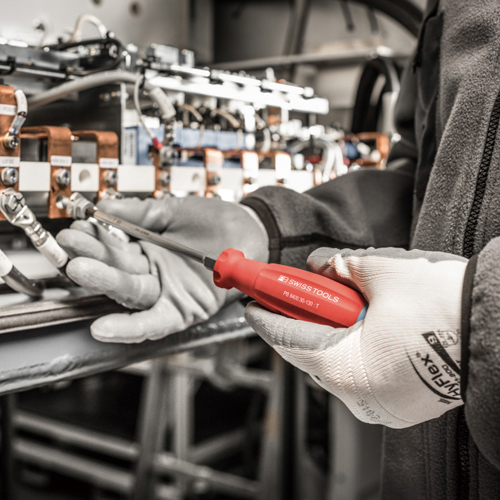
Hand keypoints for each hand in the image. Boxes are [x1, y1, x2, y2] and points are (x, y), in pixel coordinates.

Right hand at [56, 196, 267, 342]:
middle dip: (93, 260)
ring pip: (132, 294)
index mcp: (147, 251)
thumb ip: (138, 212)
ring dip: (106, 284)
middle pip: (118, 273)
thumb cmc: (215, 221)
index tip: (75, 229)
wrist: (252, 230)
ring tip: (79, 269)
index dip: (94, 242)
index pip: (113, 250)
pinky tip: (105, 328)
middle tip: (69, 247)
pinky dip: (131, 327)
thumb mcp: (172, 211)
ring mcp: (170, 292)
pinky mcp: (187, 309)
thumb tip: (102, 206)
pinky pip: (157, 322)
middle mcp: (155, 275)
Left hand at [245, 247, 466, 427]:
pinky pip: (359, 373)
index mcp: (345, 368)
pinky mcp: (398, 403)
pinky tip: (361, 325)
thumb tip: (315, 265)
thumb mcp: (380, 272)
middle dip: (300, 320)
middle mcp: (358, 394)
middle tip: (294, 294)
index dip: (266, 314)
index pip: (288, 338)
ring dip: (329, 333)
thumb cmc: (444, 304)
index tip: (252, 300)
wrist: (497, 326)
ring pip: (334, 363)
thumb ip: (337, 266)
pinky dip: (352, 348)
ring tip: (336, 305)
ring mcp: (379, 403)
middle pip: (309, 351)